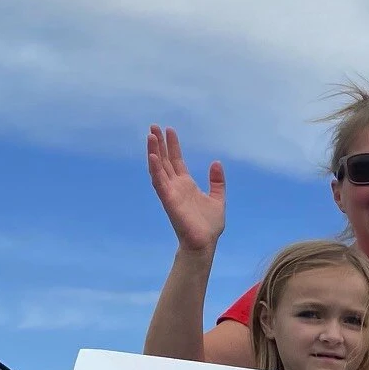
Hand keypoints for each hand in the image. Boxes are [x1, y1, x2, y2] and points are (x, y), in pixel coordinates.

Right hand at [146, 125, 225, 251]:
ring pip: (159, 168)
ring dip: (154, 152)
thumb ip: (216, 182)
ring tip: (151, 136)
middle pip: (165, 160)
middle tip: (153, 126)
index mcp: (186, 184)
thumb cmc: (209, 225)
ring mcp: (171, 192)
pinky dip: (155, 169)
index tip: (169, 130)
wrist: (205, 242)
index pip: (177, 161)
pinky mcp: (168, 200)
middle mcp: (176, 186)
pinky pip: (159, 182)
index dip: (173, 145)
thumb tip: (216, 163)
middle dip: (160, 144)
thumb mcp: (217, 198)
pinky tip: (153, 156)